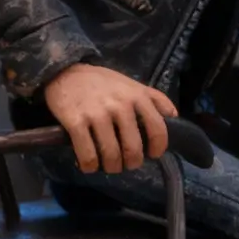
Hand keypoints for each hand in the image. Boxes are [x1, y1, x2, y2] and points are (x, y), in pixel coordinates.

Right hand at [43, 63, 175, 174]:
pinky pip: (87, 155)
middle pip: (133, 148)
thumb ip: (154, 98)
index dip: (157, 148)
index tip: (151, 155)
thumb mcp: (131, 84)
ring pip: (111, 155)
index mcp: (137, 96)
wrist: (65, 72)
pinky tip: (88, 165)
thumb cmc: (102, 82)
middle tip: (125, 164)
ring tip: (108, 166)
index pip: (158, 128)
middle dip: (131, 163)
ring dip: (111, 167)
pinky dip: (89, 166)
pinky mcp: (75, 122)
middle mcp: (120, 105)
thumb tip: (173, 115)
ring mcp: (97, 114)